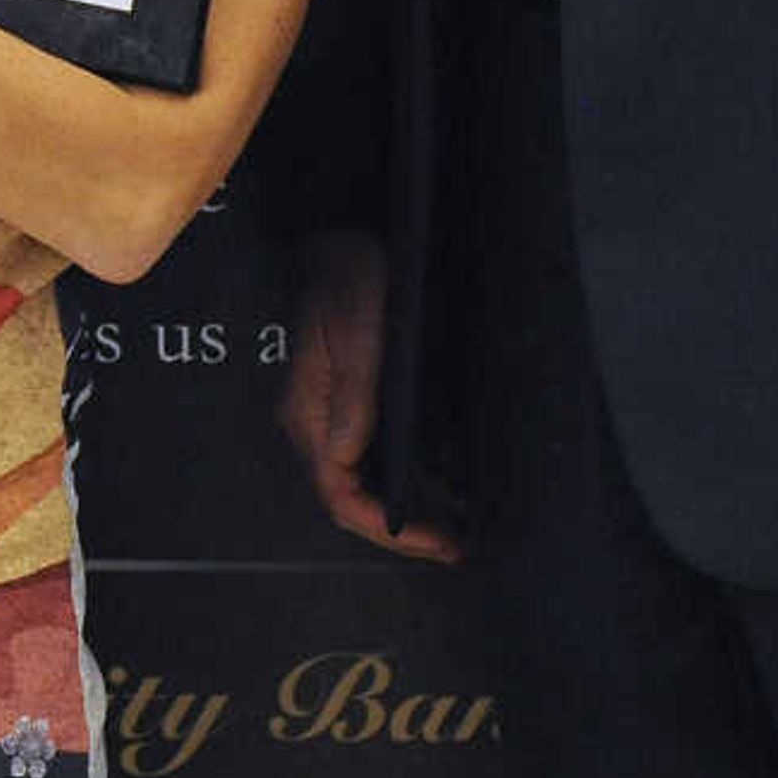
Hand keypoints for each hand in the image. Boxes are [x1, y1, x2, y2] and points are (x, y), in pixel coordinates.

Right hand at [276, 231, 460, 562]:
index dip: (390, 530)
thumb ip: (355, 392)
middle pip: (356, 499)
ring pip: (372, 482)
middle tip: (458, 543)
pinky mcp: (360, 400)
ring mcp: (340, 413)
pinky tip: (454, 478)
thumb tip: (346, 459)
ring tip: (464, 520)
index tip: (438, 541)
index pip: (342, 496)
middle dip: (405, 528)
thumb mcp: (360, 329)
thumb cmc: (352, 273)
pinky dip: (419, 475)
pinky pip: (385, 456)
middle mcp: (322, 422)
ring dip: (415, 505)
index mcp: (314, 413)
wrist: (347, 234)